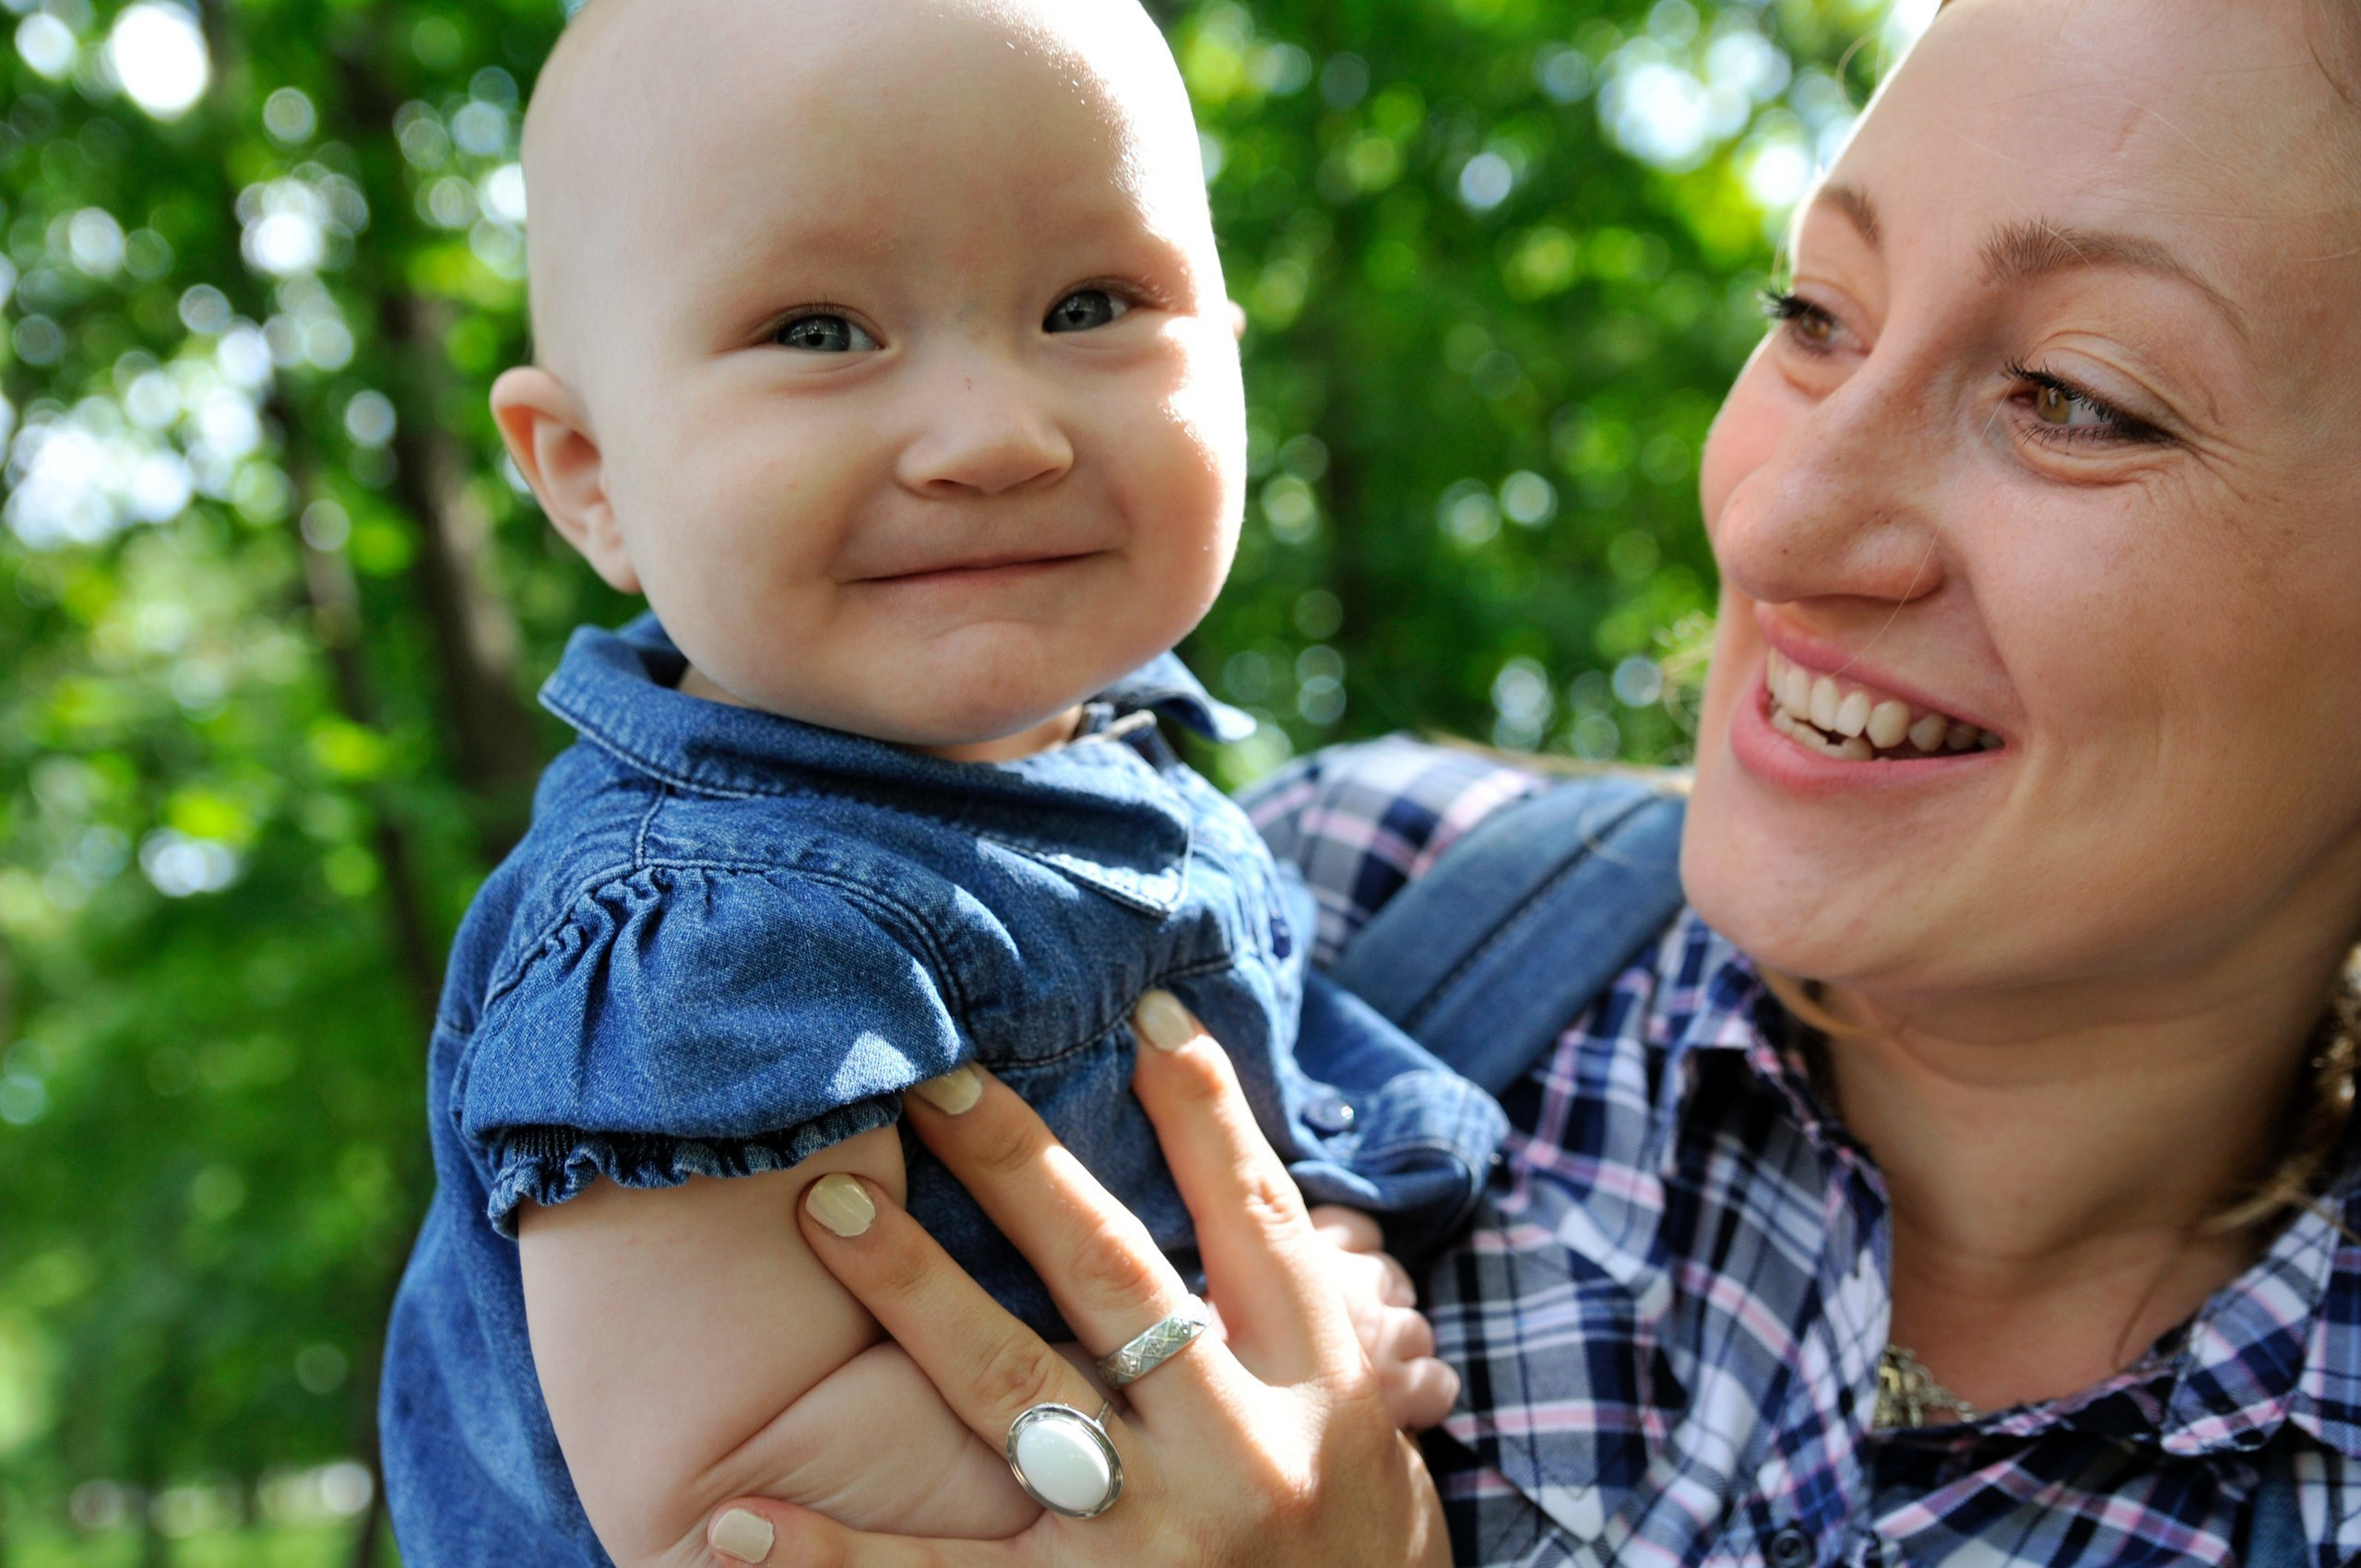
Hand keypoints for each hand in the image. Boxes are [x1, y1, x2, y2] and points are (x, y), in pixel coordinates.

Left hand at [699, 990, 1450, 1566]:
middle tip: (932, 1078)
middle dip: (1019, 1166)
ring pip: (1014, 1390)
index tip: (1143, 1010)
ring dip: (915, 1289)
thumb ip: (1272, 1295)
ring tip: (828, 1208)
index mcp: (1315, 1379)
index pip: (1255, 1214)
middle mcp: (1240, 1449)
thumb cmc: (1345, 1529)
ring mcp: (1152, 1538)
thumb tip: (1202, 1129)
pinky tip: (738, 1515)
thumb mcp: (1347, 1405)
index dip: (1203, 1110)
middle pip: (1113, 1275)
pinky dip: (833, 1552)